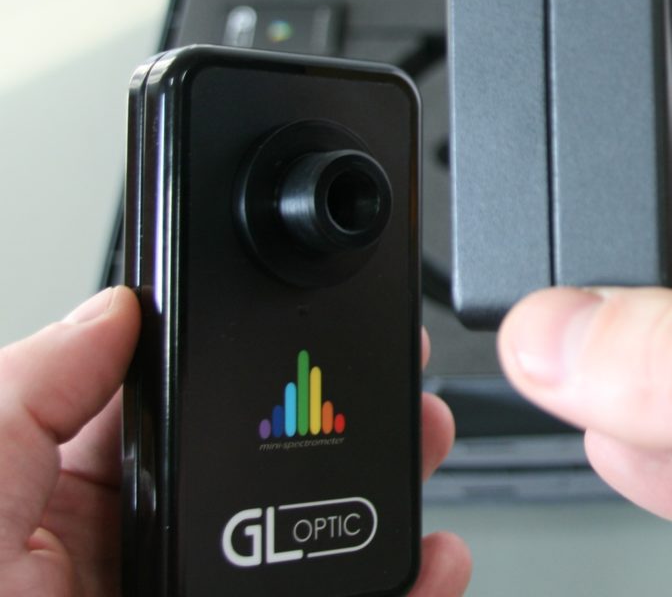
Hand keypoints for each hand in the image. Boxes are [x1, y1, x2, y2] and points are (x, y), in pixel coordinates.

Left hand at [0, 287, 469, 595]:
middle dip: (341, 423)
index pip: (187, 408)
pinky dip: (396, 590)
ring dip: (380, 498)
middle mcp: (145, 556)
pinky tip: (427, 565)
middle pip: (267, 470)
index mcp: (75, 503)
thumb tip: (114, 308)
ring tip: (426, 449)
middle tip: (396, 389)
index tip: (319, 334)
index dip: (259, 363)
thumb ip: (33, 391)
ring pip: (309, 544)